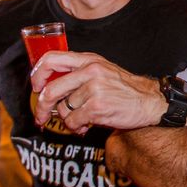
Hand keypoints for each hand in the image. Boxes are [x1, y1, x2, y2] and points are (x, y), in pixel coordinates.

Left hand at [31, 51, 163, 132]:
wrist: (150, 101)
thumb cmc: (125, 89)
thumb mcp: (103, 71)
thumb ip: (79, 74)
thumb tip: (50, 88)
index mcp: (89, 60)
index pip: (51, 59)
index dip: (37, 74)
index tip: (36, 87)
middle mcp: (90, 71)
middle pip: (51, 89)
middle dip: (42, 107)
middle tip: (41, 116)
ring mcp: (94, 89)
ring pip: (63, 109)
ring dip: (69, 119)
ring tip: (82, 119)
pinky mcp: (97, 107)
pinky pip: (73, 121)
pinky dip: (77, 127)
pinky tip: (87, 125)